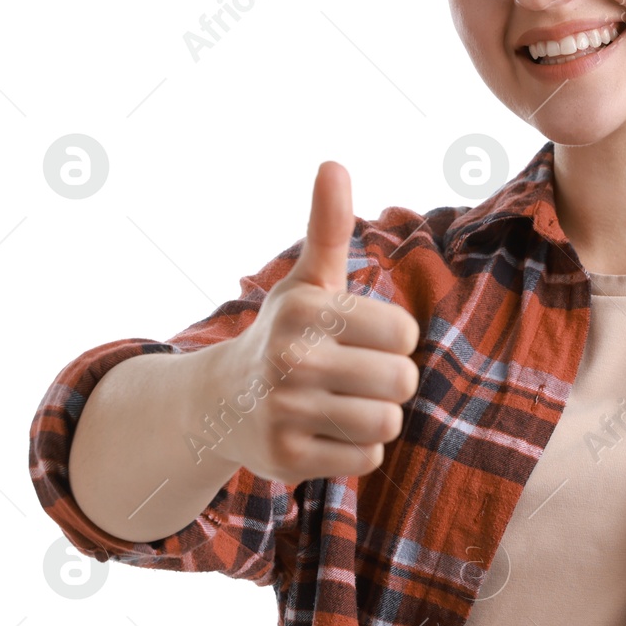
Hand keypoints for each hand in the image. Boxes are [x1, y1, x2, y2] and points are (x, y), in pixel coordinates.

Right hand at [216, 160, 421, 484]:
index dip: (394, 339)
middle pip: (402, 382)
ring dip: (376, 417)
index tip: (364, 338)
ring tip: (343, 404)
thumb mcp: (307, 279)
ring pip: (387, 423)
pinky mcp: (286, 459)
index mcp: (306, 311)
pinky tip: (325, 432)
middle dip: (390, 382)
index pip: (405, 334)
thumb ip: (328, 227)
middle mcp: (291, 360)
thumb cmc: (285, 333)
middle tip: (357, 376)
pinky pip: (366, 460)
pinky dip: (356, 451)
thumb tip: (333, 164)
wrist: (220, 403)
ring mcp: (285, 412)